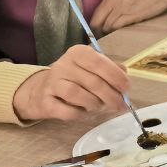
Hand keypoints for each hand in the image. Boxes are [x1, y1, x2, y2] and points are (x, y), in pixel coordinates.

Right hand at [11, 44, 130, 121]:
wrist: (40, 91)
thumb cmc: (73, 78)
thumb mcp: (91, 67)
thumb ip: (109, 68)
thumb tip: (124, 74)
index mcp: (78, 53)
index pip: (99, 62)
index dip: (116, 76)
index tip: (126, 88)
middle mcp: (63, 65)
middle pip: (93, 81)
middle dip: (111, 95)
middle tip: (120, 104)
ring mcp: (52, 83)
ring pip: (78, 95)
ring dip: (95, 104)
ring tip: (99, 106)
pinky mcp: (45, 102)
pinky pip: (67, 111)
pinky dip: (79, 114)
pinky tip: (84, 112)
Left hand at [91, 0, 166, 33]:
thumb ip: (113, 6)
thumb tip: (103, 21)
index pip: (95, 15)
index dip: (95, 26)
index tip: (98, 32)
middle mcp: (113, 0)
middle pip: (97, 22)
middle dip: (100, 31)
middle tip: (106, 35)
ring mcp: (121, 7)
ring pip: (107, 26)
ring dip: (111, 32)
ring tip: (118, 31)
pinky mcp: (130, 14)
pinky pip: (116, 27)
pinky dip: (118, 31)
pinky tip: (124, 29)